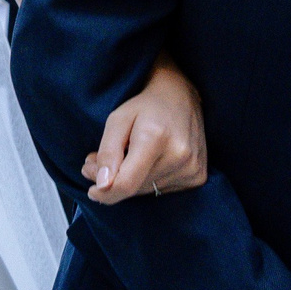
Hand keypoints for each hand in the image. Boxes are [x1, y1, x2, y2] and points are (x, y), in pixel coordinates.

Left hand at [84, 57, 206, 202]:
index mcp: (155, 138)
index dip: (106, 193)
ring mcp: (192, 167)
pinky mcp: (199, 176)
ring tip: (125, 159)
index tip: (92, 191)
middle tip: (99, 165)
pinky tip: (148, 163)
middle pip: (135, 188)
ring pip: (148, 191)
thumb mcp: (117, 120)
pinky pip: (163, 190)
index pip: (127, 182)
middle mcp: (178, 156)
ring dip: (131, 181)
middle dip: (114, 181)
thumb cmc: (145, 106)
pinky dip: (149, 181)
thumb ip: (107, 152)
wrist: (181, 96)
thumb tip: (102, 185)